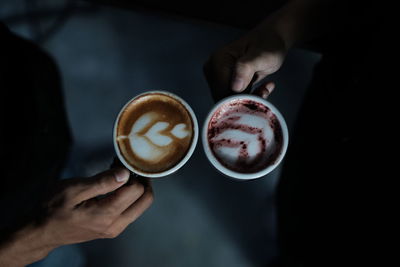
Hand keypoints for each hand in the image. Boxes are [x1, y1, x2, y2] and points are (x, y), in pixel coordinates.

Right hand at [0, 167, 152, 266]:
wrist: (42, 231)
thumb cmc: (53, 208)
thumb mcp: (73, 189)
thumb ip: (102, 182)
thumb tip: (125, 173)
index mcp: (106, 214)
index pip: (137, 190)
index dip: (132, 173)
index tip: (120, 162)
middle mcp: (115, 224)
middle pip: (146, 199)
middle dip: (141, 180)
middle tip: (126, 167)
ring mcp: (115, 228)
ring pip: (141, 205)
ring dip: (135, 188)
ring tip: (118, 174)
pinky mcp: (113, 228)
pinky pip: (131, 210)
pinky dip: (129, 196)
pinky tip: (115, 185)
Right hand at [204, 17, 288, 100]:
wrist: (274, 40)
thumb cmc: (268, 44)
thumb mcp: (261, 55)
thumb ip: (247, 68)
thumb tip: (235, 87)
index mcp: (218, 60)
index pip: (221, 91)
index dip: (239, 98)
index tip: (257, 96)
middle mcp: (214, 70)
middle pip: (224, 98)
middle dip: (245, 100)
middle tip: (264, 92)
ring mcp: (219, 78)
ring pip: (230, 101)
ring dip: (250, 100)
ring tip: (265, 89)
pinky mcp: (226, 84)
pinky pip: (235, 99)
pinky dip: (251, 97)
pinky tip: (263, 88)